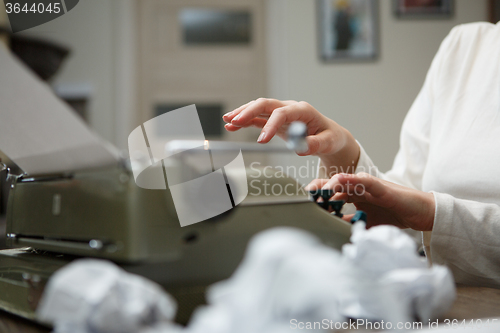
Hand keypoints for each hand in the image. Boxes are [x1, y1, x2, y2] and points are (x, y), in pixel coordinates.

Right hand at [223, 98, 359, 173]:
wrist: (329, 135)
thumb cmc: (330, 137)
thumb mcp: (328, 142)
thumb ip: (314, 144)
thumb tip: (300, 147)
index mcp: (303, 110)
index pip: (282, 113)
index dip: (270, 125)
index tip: (262, 141)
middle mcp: (289, 108)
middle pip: (265, 104)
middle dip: (248, 111)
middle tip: (234, 121)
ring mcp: (281, 113)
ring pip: (258, 108)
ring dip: (242, 113)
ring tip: (227, 121)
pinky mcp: (275, 121)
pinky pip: (258, 118)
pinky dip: (245, 121)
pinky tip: (231, 126)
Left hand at [306, 173, 434, 230]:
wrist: (419, 214)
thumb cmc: (393, 216)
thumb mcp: (365, 224)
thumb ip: (348, 224)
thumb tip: (330, 230)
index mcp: (352, 196)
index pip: (330, 194)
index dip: (316, 198)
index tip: (303, 205)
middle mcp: (357, 189)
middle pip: (332, 186)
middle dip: (318, 191)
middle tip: (305, 199)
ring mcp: (367, 186)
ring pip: (345, 181)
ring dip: (330, 185)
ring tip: (318, 191)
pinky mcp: (380, 186)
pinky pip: (364, 181)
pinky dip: (352, 179)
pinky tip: (340, 179)